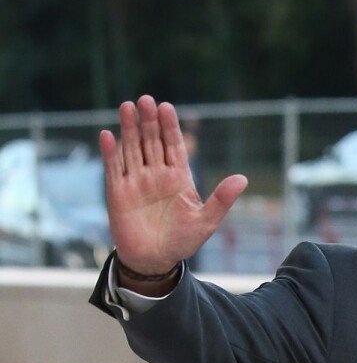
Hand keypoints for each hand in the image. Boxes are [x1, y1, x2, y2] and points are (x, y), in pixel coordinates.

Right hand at [99, 96, 247, 278]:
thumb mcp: (206, 221)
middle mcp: (156, 174)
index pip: (174, 146)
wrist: (155, 261)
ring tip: (128, 107)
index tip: (167, 107)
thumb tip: (243, 178)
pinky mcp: (118, 192)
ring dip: (129, 129)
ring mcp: (136, 181)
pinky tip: (107, 135)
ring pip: (132, 149)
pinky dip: (110, 153)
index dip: (170, 127)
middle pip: (152, 142)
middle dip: (150, 122)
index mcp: (178, 177)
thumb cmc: (182, 241)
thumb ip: (222, 200)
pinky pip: (114, 168)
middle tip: (146, 100)